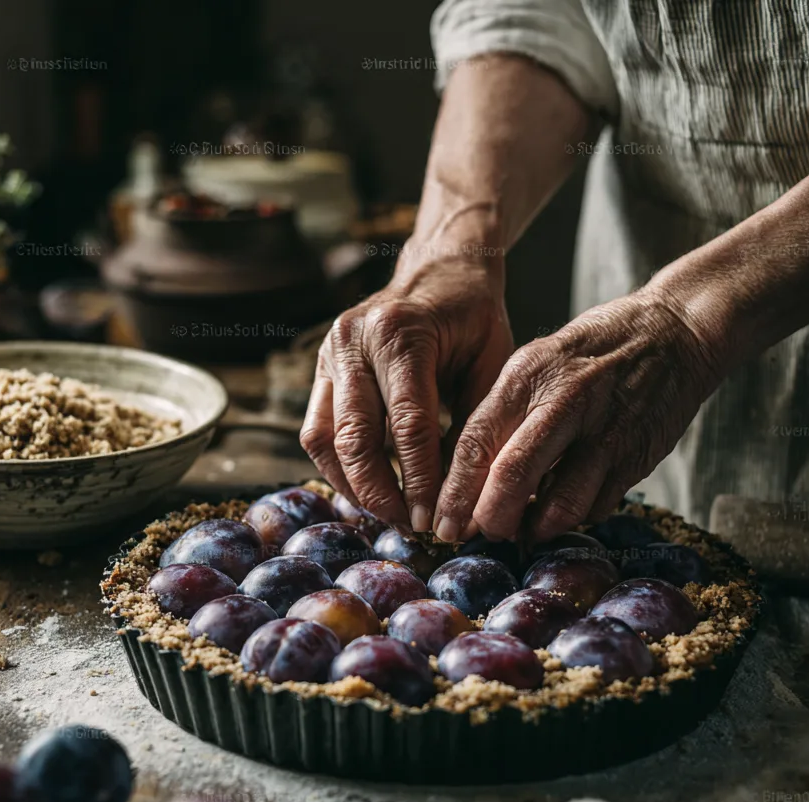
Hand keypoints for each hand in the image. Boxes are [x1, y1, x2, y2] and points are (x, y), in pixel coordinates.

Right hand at [300, 252, 512, 530]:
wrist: (441, 269)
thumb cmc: (475, 318)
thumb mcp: (492, 364)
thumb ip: (474, 425)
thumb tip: (462, 498)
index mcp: (402, 334)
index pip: (409, 425)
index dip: (419, 480)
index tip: (434, 520)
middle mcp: (354, 340)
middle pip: (355, 437)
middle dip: (380, 492)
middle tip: (407, 525)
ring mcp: (330, 352)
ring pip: (323, 438)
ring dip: (351, 485)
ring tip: (385, 513)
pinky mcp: (320, 367)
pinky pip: (316, 430)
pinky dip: (338, 465)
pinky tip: (366, 488)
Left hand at [432, 285, 726, 542]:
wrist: (676, 332)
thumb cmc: (593, 351)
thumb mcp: (537, 363)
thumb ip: (504, 415)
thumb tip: (467, 479)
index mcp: (527, 376)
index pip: (476, 441)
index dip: (455, 492)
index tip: (443, 525)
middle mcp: (564, 403)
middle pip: (513, 475)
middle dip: (490, 518)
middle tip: (482, 534)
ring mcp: (604, 433)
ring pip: (560, 504)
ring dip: (536, 528)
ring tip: (525, 530)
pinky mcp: (636, 457)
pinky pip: (597, 506)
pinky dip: (575, 518)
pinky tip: (565, 510)